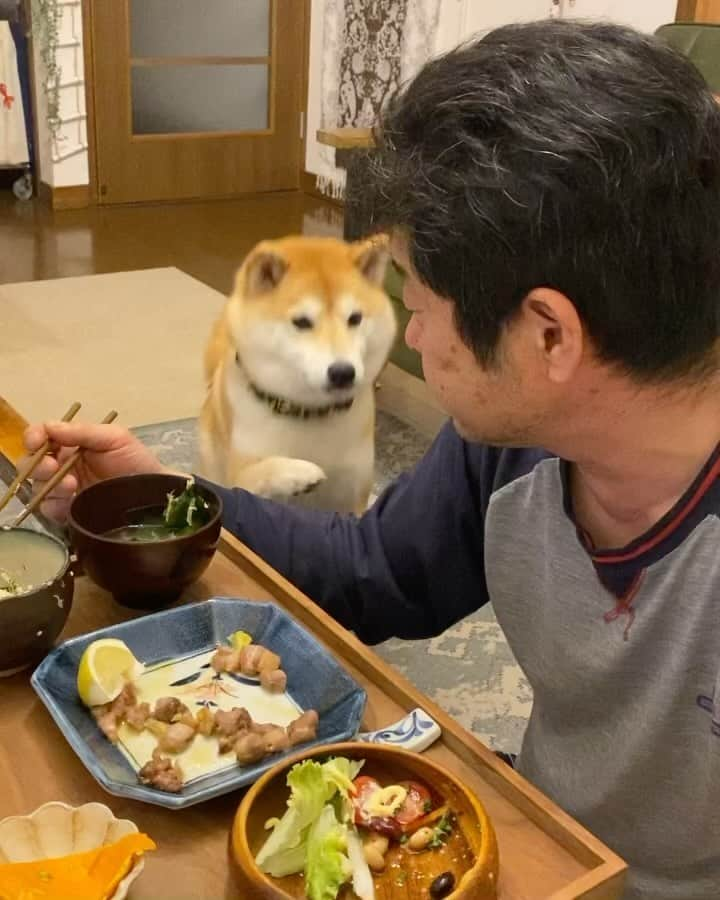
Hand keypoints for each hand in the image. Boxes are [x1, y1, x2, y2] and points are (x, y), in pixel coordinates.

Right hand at [21, 421, 169, 522]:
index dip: (34, 437)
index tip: (37, 441)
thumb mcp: (115, 438)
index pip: (41, 436)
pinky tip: (70, 500)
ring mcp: (64, 490)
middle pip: (32, 463)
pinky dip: (53, 504)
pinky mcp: (68, 511)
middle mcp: (62, 465)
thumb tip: (50, 426)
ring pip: (37, 486)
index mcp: (71, 443)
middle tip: (52, 467)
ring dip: (48, 484)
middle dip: (37, 464)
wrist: (154, 493)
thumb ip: (83, 431)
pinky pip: (48, 509)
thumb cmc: (137, 461)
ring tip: (71, 485)